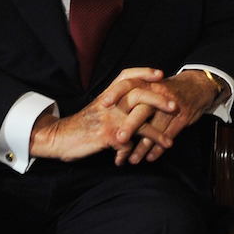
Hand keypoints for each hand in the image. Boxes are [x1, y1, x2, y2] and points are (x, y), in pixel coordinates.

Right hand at [29, 68, 175, 161]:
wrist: (59, 138)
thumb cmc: (83, 124)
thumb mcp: (100, 108)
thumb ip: (117, 103)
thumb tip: (140, 105)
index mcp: (108, 94)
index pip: (127, 76)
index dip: (144, 73)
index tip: (160, 74)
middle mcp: (110, 103)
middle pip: (139, 93)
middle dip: (159, 99)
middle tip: (174, 106)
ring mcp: (109, 118)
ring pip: (139, 121)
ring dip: (157, 133)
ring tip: (170, 143)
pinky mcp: (107, 135)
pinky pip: (128, 144)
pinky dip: (134, 153)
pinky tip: (136, 160)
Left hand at [104, 68, 224, 164]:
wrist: (196, 86)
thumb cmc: (167, 89)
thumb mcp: (151, 85)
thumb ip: (134, 94)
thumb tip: (110, 109)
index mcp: (148, 83)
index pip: (128, 84)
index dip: (115, 93)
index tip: (102, 104)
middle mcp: (159, 93)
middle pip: (142, 110)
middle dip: (130, 126)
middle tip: (117, 140)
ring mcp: (172, 106)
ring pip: (155, 128)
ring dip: (143, 146)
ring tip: (132, 159)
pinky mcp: (183, 117)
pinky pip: (169, 134)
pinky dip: (158, 148)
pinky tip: (149, 157)